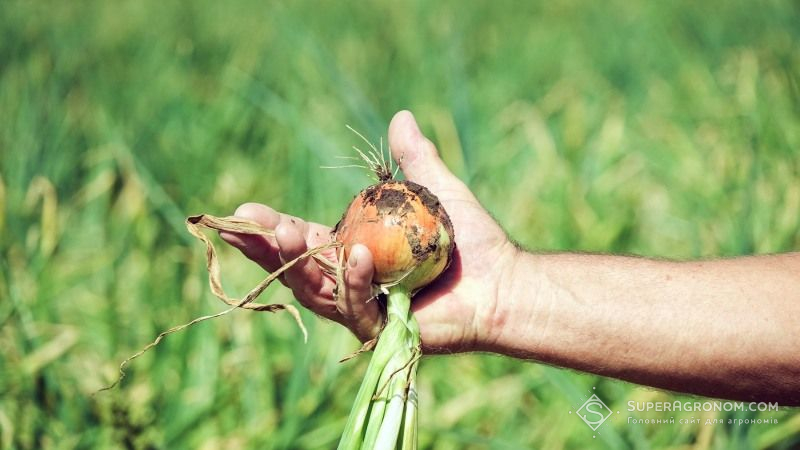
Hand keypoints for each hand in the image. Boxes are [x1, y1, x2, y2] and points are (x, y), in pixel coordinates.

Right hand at [221, 111, 516, 352]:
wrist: (504, 281)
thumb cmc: (472, 241)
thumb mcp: (438, 191)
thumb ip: (415, 160)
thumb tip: (401, 116)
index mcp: (354, 254)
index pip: (303, 241)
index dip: (272, 229)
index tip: (241, 211)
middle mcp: (352, 285)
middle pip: (296, 270)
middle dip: (268, 248)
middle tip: (242, 225)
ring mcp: (364, 311)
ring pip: (317, 291)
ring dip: (299, 261)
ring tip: (286, 230)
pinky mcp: (382, 331)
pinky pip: (358, 307)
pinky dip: (355, 280)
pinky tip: (355, 253)